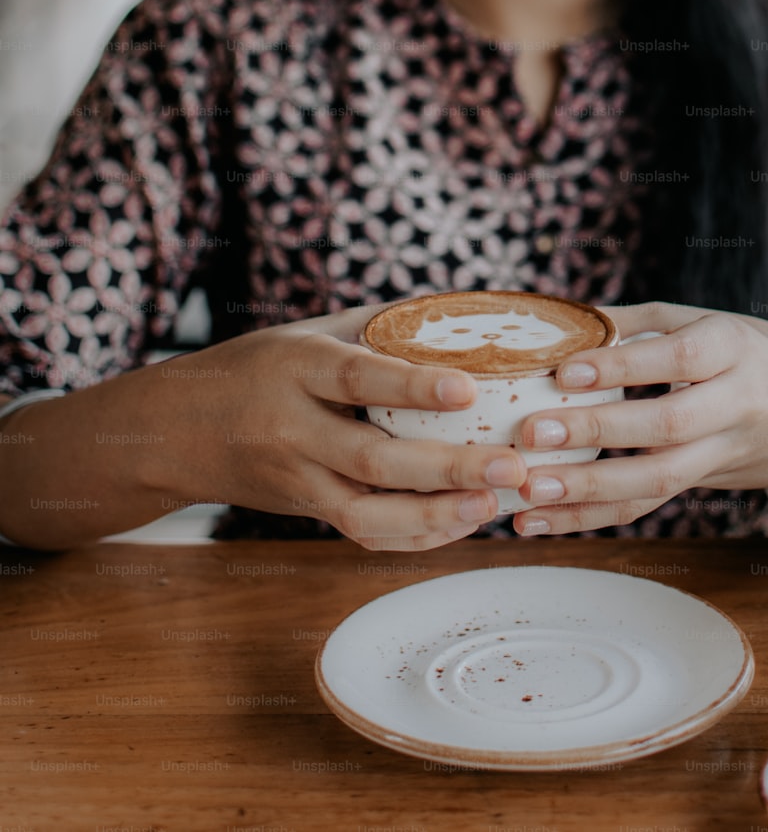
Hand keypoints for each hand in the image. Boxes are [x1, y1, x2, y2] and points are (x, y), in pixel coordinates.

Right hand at [153, 306, 526, 549]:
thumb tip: (457, 311)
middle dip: (449, 469)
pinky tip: (462, 522)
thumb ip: (373, 328)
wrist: (174, 432)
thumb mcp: (303, 335)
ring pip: (368, 514)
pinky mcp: (305, 511)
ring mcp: (297, 480)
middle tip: (512, 466)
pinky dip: (416, 536)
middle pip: (373, 461)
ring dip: (437, 517)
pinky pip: (364, 534)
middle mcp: (292, 430)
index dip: (413, 386)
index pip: (356, 378)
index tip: (470, 387)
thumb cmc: (255, 370)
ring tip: (493, 505)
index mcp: (295, 370)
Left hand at [509, 302, 767, 534]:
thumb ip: (641, 322)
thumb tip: (564, 321)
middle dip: (598, 433)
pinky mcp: (701, 487)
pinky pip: (646, 508)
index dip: (625, 365)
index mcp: (735, 350)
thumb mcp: (712, 322)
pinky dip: (589, 519)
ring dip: (588, 493)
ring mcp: (722, 454)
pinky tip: (538, 521)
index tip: (567, 371)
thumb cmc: (754, 355)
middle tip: (534, 433)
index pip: (680, 358)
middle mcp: (736, 406)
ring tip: (527, 493)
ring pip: (659, 481)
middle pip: (668, 426)